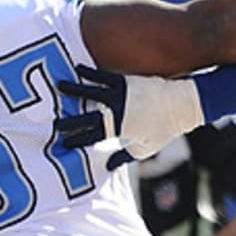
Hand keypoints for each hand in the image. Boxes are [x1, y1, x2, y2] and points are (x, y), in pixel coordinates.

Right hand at [56, 65, 203, 169]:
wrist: (182, 104)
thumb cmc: (165, 128)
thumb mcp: (146, 148)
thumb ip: (124, 156)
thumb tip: (108, 166)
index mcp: (121, 129)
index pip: (93, 137)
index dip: (77, 141)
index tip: (62, 144)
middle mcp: (118, 112)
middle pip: (87, 117)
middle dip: (69, 121)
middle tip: (53, 124)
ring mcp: (121, 95)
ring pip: (91, 92)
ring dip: (73, 90)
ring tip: (57, 87)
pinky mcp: (126, 81)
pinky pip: (103, 76)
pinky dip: (89, 73)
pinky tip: (77, 69)